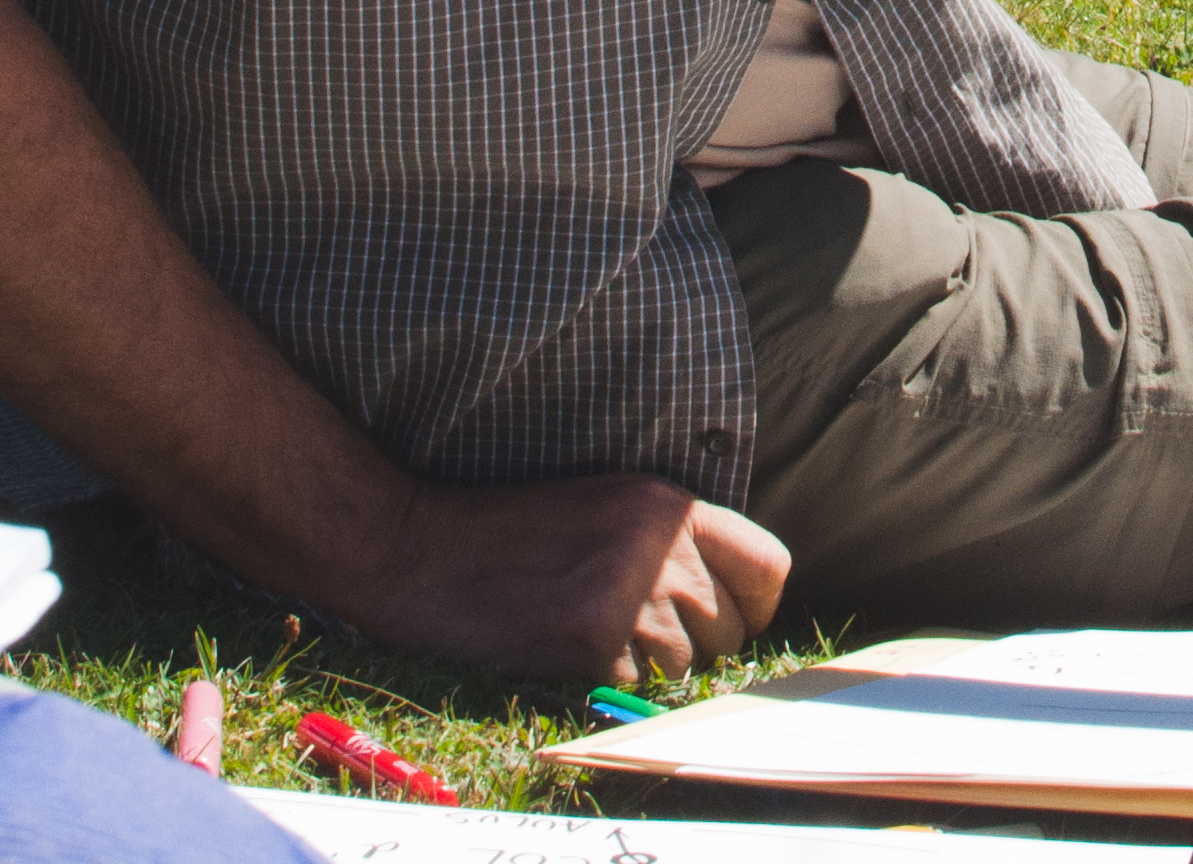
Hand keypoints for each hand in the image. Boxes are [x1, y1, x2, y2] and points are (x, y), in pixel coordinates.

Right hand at [342, 472, 790, 683]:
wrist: (423, 547)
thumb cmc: (516, 529)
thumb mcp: (610, 503)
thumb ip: (676, 541)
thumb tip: (736, 601)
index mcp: (672, 505)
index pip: (769, 569)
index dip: (754, 605)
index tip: (728, 617)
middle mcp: (662, 547)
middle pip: (731, 631)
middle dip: (695, 644)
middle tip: (636, 629)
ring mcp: (629, 595)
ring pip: (686, 668)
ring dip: (650, 667)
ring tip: (594, 630)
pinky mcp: (592, 641)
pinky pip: (638, 689)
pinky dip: (610, 681)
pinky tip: (571, 648)